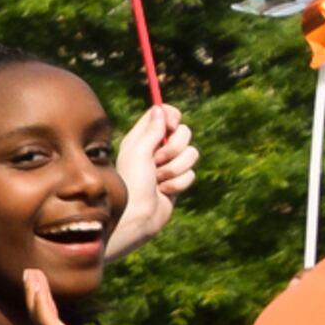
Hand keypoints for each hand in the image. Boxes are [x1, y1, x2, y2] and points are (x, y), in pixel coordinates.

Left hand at [108, 101, 195, 261]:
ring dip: (175, 169)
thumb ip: (151, 130)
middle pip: (183, 132)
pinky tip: (164, 192)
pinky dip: (178, 184)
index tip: (172, 125)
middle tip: (157, 161)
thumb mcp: (138, 152)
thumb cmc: (132, 183)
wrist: (137, 216)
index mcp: (141, 138)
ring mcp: (168, 165)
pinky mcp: (177, 181)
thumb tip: (160, 108)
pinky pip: (191, 174)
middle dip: (175, 147)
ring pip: (191, 154)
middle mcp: (155, 150)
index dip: (172, 116)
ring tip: (158, 180)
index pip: (163, 115)